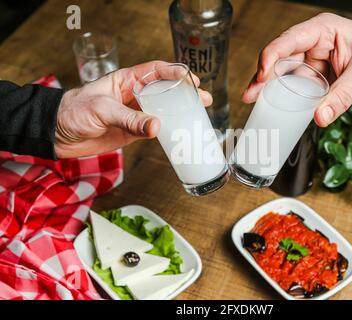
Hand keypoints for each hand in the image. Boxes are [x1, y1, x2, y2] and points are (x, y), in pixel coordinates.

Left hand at [55, 61, 211, 157]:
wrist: (57, 134)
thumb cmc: (74, 112)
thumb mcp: (102, 110)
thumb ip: (130, 119)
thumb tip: (156, 127)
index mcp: (126, 81)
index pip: (156, 71)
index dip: (175, 73)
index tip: (191, 81)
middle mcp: (134, 95)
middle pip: (165, 91)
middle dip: (185, 94)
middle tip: (204, 100)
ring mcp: (135, 114)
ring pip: (163, 111)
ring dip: (181, 113)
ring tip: (199, 116)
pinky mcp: (133, 132)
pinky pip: (155, 130)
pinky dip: (168, 132)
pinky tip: (181, 134)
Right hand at [242, 13, 351, 126]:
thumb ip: (342, 97)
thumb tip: (320, 118)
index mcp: (323, 30)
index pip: (289, 40)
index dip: (271, 57)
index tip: (262, 78)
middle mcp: (313, 42)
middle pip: (281, 58)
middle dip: (264, 77)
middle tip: (251, 96)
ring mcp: (313, 58)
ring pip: (285, 72)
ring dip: (270, 88)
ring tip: (255, 103)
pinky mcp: (315, 74)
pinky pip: (296, 84)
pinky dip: (285, 96)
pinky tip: (273, 106)